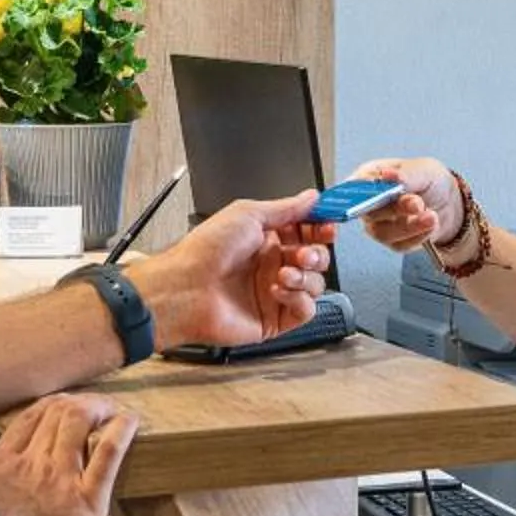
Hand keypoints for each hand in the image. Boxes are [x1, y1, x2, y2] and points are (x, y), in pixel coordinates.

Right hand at [0, 392, 138, 515]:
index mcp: (0, 463)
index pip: (30, 419)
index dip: (50, 405)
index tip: (62, 403)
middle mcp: (32, 462)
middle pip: (58, 412)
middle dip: (78, 403)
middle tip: (93, 406)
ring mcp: (60, 477)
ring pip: (81, 421)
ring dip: (99, 409)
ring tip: (112, 409)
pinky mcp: (86, 501)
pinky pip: (109, 454)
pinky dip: (122, 431)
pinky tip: (130, 420)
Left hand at [131, 192, 332, 346]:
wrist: (185, 290)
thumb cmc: (204, 251)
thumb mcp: (247, 215)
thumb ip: (286, 208)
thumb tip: (311, 197)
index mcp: (266, 237)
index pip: (307, 231)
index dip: (321, 228)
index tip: (329, 225)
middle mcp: (272, 264)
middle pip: (317, 258)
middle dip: (317, 253)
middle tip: (303, 253)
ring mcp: (275, 292)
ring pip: (315, 285)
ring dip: (305, 277)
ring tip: (283, 274)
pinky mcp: (275, 318)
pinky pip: (305, 310)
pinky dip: (298, 299)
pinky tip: (278, 291)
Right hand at [350, 159, 462, 255]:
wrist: (448, 203)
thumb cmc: (430, 181)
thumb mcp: (424, 169)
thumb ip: (406, 174)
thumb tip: (388, 175)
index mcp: (370, 177)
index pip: (353, 187)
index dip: (360, 194)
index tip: (378, 196)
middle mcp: (369, 202)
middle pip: (368, 212)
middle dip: (394, 209)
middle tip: (416, 204)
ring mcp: (379, 224)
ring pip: (383, 233)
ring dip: (410, 226)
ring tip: (431, 216)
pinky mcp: (393, 241)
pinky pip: (401, 244)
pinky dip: (419, 235)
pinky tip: (431, 225)